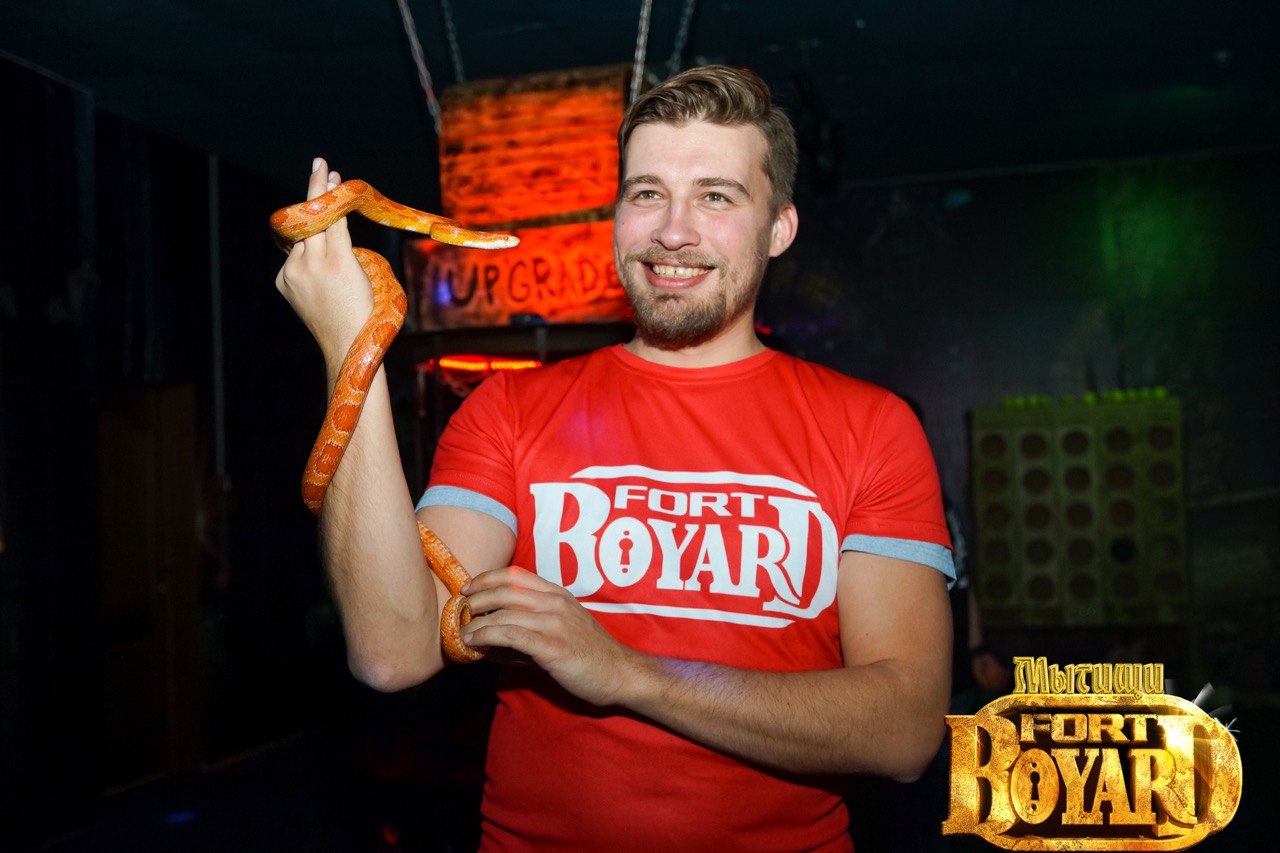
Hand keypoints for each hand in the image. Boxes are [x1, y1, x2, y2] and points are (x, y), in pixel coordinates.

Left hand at [274, 157, 375, 366]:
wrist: (346, 344)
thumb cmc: (369, 310)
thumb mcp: (369, 272)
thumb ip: (345, 244)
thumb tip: (329, 225)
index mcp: (337, 259)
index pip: (330, 215)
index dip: (330, 192)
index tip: (329, 171)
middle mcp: (309, 263)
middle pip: (310, 218)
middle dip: (316, 194)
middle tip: (320, 168)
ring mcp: (292, 273)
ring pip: (301, 238)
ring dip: (313, 230)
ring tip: (328, 236)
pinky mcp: (283, 282)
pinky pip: (294, 257)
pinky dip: (307, 254)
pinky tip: (320, 267)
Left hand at [461, 567, 640, 705]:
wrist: (619, 673)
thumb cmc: (591, 654)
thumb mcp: (564, 628)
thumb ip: (532, 626)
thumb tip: (493, 637)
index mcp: (557, 594)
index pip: (516, 574)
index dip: (487, 577)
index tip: (470, 588)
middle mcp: (554, 602)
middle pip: (505, 589)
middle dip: (476, 598)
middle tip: (461, 610)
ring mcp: (553, 623)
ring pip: (503, 613)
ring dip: (477, 622)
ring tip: (462, 632)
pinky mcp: (551, 646)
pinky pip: (510, 635)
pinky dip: (487, 637)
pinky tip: (475, 644)